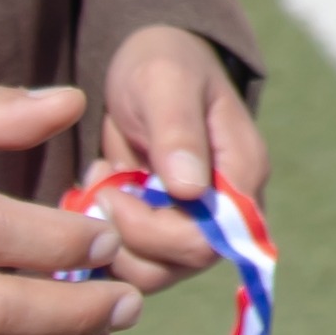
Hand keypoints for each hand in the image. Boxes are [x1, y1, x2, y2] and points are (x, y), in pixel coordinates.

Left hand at [81, 24, 270, 289]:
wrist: (149, 63)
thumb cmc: (164, 62)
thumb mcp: (165, 81)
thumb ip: (178, 132)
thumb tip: (190, 190)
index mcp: (241, 172)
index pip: (212, 238)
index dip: (154, 230)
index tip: (113, 189)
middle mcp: (228, 209)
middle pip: (184, 262)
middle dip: (127, 235)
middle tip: (97, 188)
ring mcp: (198, 224)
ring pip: (156, 273)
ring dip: (111, 241)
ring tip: (96, 187)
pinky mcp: (166, 232)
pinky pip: (135, 262)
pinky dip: (104, 241)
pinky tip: (94, 198)